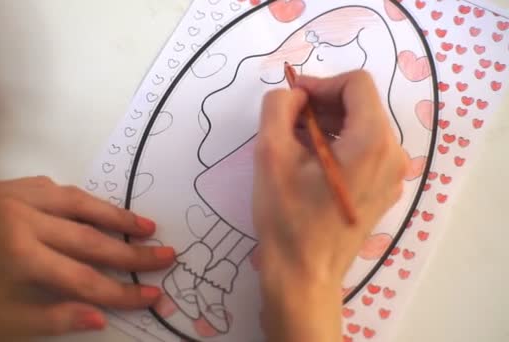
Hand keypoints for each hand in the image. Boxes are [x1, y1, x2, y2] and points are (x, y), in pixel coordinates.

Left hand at [0, 177, 174, 339]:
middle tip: (167, 256)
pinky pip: (58, 189)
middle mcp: (25, 220)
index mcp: (19, 258)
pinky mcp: (14, 183)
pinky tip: (100, 210)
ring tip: (147, 226)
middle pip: (91, 240)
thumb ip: (51, 318)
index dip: (121, 291)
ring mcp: (20, 196)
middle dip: (133, 252)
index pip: (84, 280)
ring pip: (81, 204)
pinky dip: (83, 201)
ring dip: (117, 217)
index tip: (152, 294)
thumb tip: (99, 316)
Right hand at [253, 71, 407, 341]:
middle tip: (288, 124)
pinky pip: (364, 152)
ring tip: (295, 145)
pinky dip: (338, 147)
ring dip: (327, 126)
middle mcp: (393, 155)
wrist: (303, 275)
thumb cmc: (287, 216)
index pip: (356, 83)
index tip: (292, 100)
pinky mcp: (384, 191)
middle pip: (361, 105)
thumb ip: (279, 107)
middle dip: (322, 105)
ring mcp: (393, 176)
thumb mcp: (271, 153)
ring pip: (362, 127)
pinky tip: (310, 166)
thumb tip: (294, 94)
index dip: (320, 83)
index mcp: (373, 141)